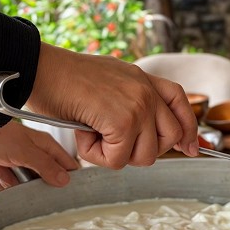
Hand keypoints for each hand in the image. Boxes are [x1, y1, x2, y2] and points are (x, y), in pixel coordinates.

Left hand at [0, 120, 78, 187]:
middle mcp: (34, 152)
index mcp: (44, 144)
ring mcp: (20, 160)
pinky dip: (1, 180)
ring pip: (25, 183)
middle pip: (44, 178)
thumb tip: (65, 180)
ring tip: (2, 169)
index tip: (66, 191)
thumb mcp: (24, 152)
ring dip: (11, 181)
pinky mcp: (6, 167)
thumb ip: (46, 166)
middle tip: (21, 177)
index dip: (68, 177)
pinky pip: (9, 183)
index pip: (66, 163)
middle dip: (31, 184)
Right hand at [24, 44, 198, 169]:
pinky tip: (81, 134)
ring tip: (89, 133)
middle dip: (140, 151)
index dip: (188, 129)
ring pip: (145, 156)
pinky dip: (95, 156)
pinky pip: (118, 160)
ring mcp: (138, 106)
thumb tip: (134, 131)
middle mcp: (145, 90)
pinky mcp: (123, 122)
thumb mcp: (104, 81)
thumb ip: (125, 99)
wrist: (40, 69)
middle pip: (168, 139)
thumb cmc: (60, 78)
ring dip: (114, 155)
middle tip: (109, 140)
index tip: (189, 148)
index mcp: (141, 78)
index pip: (179, 102)